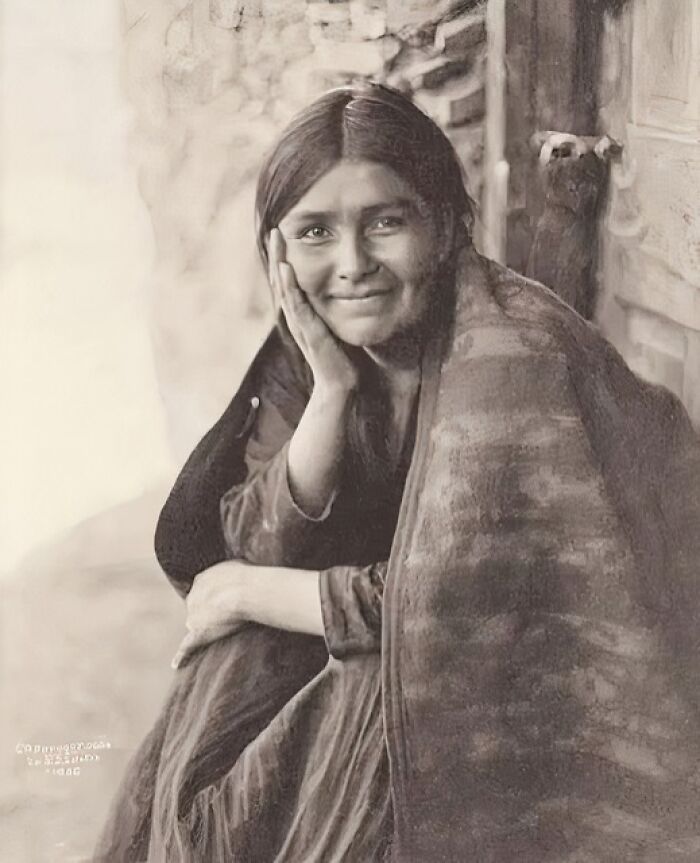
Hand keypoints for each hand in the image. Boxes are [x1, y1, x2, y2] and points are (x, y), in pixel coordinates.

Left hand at [171, 561, 249, 669]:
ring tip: (224, 632)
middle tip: (227, 616)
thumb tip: (236, 573)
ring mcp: (194, 617)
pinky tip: (177, 664)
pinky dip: (182, 655)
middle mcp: (193, 597)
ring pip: (196, 625)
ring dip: (205, 629)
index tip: (223, 601)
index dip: (213, 598)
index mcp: (201, 580)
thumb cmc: (246, 578)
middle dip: (208, 613)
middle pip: (196, 609)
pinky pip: (187, 646)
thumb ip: (230, 572)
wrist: (244, 590)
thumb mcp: (236, 567)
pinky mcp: (199, 633)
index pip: (203, 592)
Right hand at [268, 228, 358, 393]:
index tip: (283, 236)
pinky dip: (290, 287)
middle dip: (277, 254)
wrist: (341, 385)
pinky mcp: (309, 332)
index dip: (284, 259)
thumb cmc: (341, 357)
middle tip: (274, 229)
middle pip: (282, 281)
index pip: (289, 282)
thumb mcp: (335, 325)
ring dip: (279, 263)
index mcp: (302, 314)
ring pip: (285, 289)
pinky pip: (297, 306)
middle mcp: (296, 317)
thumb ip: (332, 310)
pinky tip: (286, 269)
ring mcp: (300, 324)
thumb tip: (346, 291)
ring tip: (275, 240)